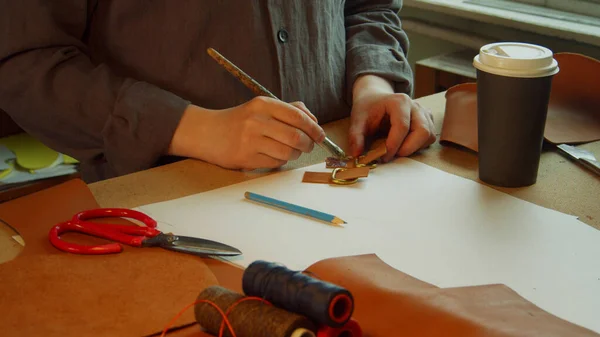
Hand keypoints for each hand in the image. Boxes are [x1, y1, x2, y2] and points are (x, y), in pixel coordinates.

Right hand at [168, 96, 324, 169]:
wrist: (206, 132)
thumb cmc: (239, 120)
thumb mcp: (260, 107)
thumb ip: (288, 109)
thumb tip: (313, 121)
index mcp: (262, 104)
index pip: (297, 116)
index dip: (314, 128)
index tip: (321, 135)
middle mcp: (256, 120)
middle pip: (296, 136)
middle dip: (308, 144)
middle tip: (309, 146)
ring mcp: (250, 140)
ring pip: (287, 152)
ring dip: (296, 154)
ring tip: (292, 151)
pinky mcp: (246, 157)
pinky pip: (275, 163)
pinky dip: (281, 161)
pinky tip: (276, 156)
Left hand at [348, 75, 435, 161]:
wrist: (374, 98)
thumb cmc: (368, 108)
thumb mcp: (357, 120)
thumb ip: (355, 137)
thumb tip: (356, 155)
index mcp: (399, 102)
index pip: (402, 126)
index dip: (393, 145)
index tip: (383, 157)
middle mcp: (415, 106)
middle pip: (422, 131)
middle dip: (407, 148)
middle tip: (391, 155)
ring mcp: (423, 112)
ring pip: (429, 135)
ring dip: (414, 148)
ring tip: (397, 149)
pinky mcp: (427, 120)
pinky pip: (430, 136)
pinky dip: (419, 145)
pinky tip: (404, 144)